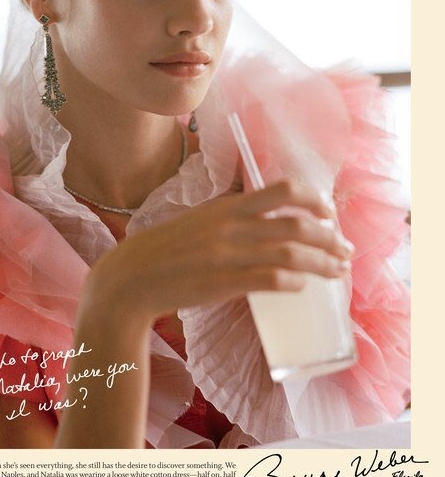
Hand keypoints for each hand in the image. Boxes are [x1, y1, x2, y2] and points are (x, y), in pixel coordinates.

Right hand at [85, 180, 352, 327]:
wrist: (131, 278)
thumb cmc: (162, 250)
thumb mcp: (197, 221)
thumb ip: (227, 216)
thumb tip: (260, 216)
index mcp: (225, 207)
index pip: (279, 191)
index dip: (311, 198)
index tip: (328, 211)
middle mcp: (230, 226)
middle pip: (295, 223)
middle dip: (329, 236)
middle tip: (345, 249)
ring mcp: (228, 254)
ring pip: (290, 253)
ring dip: (321, 262)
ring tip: (338, 271)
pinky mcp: (224, 282)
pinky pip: (270, 278)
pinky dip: (293, 280)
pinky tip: (303, 285)